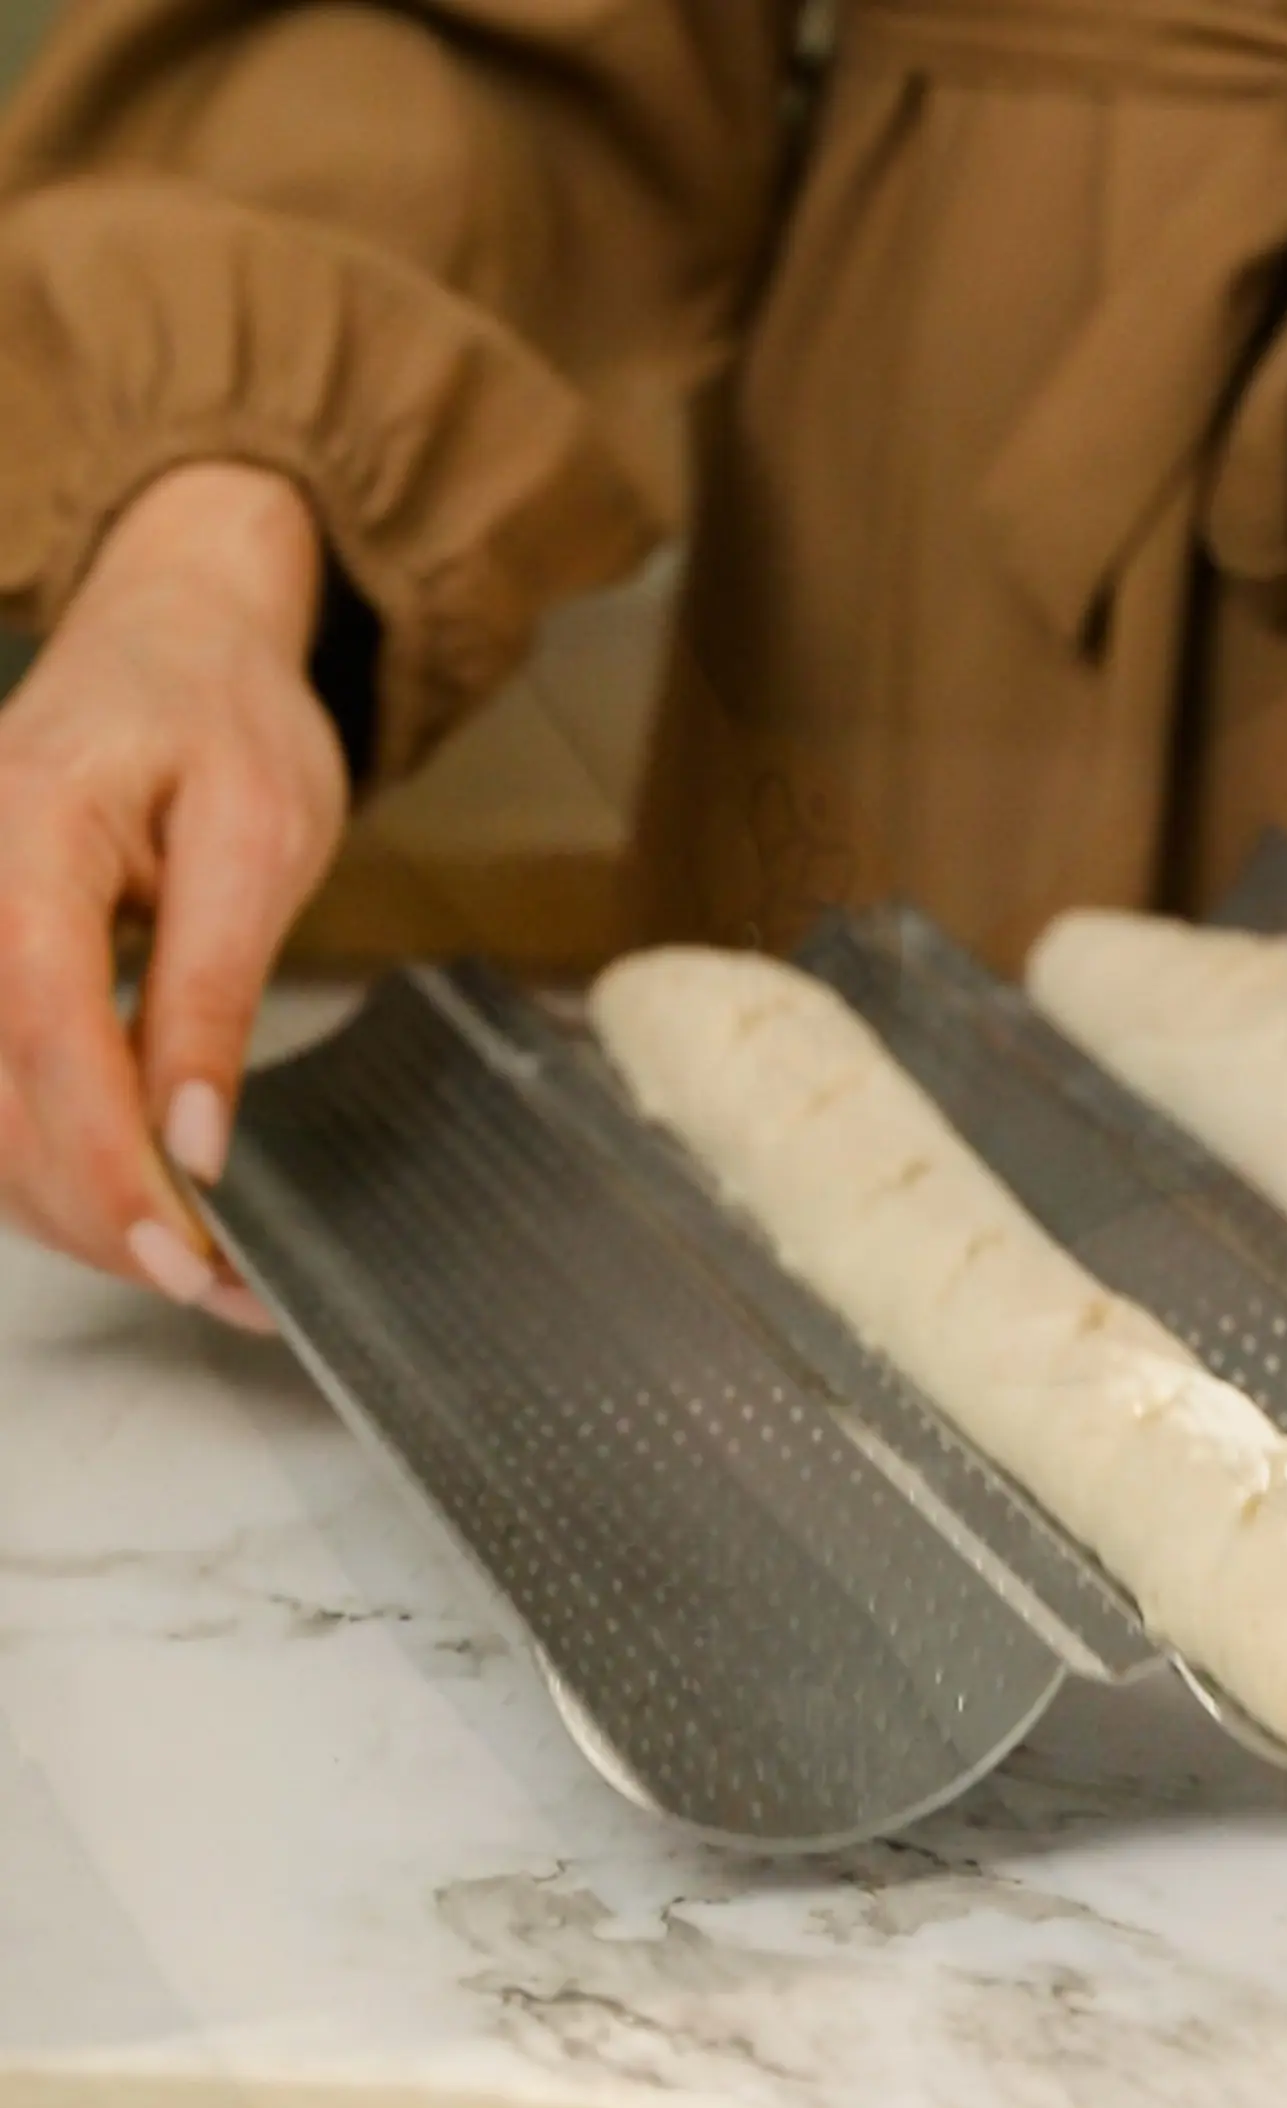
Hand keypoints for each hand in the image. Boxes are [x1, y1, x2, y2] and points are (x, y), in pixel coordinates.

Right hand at [0, 461, 343, 1324]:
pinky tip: (135, 1205)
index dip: (106, 1161)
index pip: (45, 1028)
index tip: (181, 1252)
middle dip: (98, 1215)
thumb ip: (212, 984)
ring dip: (75, 1210)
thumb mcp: (258, 833)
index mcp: (26, 833)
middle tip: (218, 1288)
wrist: (174, 638)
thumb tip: (191, 1137)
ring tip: (197, 1266)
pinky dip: (57, 1167)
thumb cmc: (224, 716)